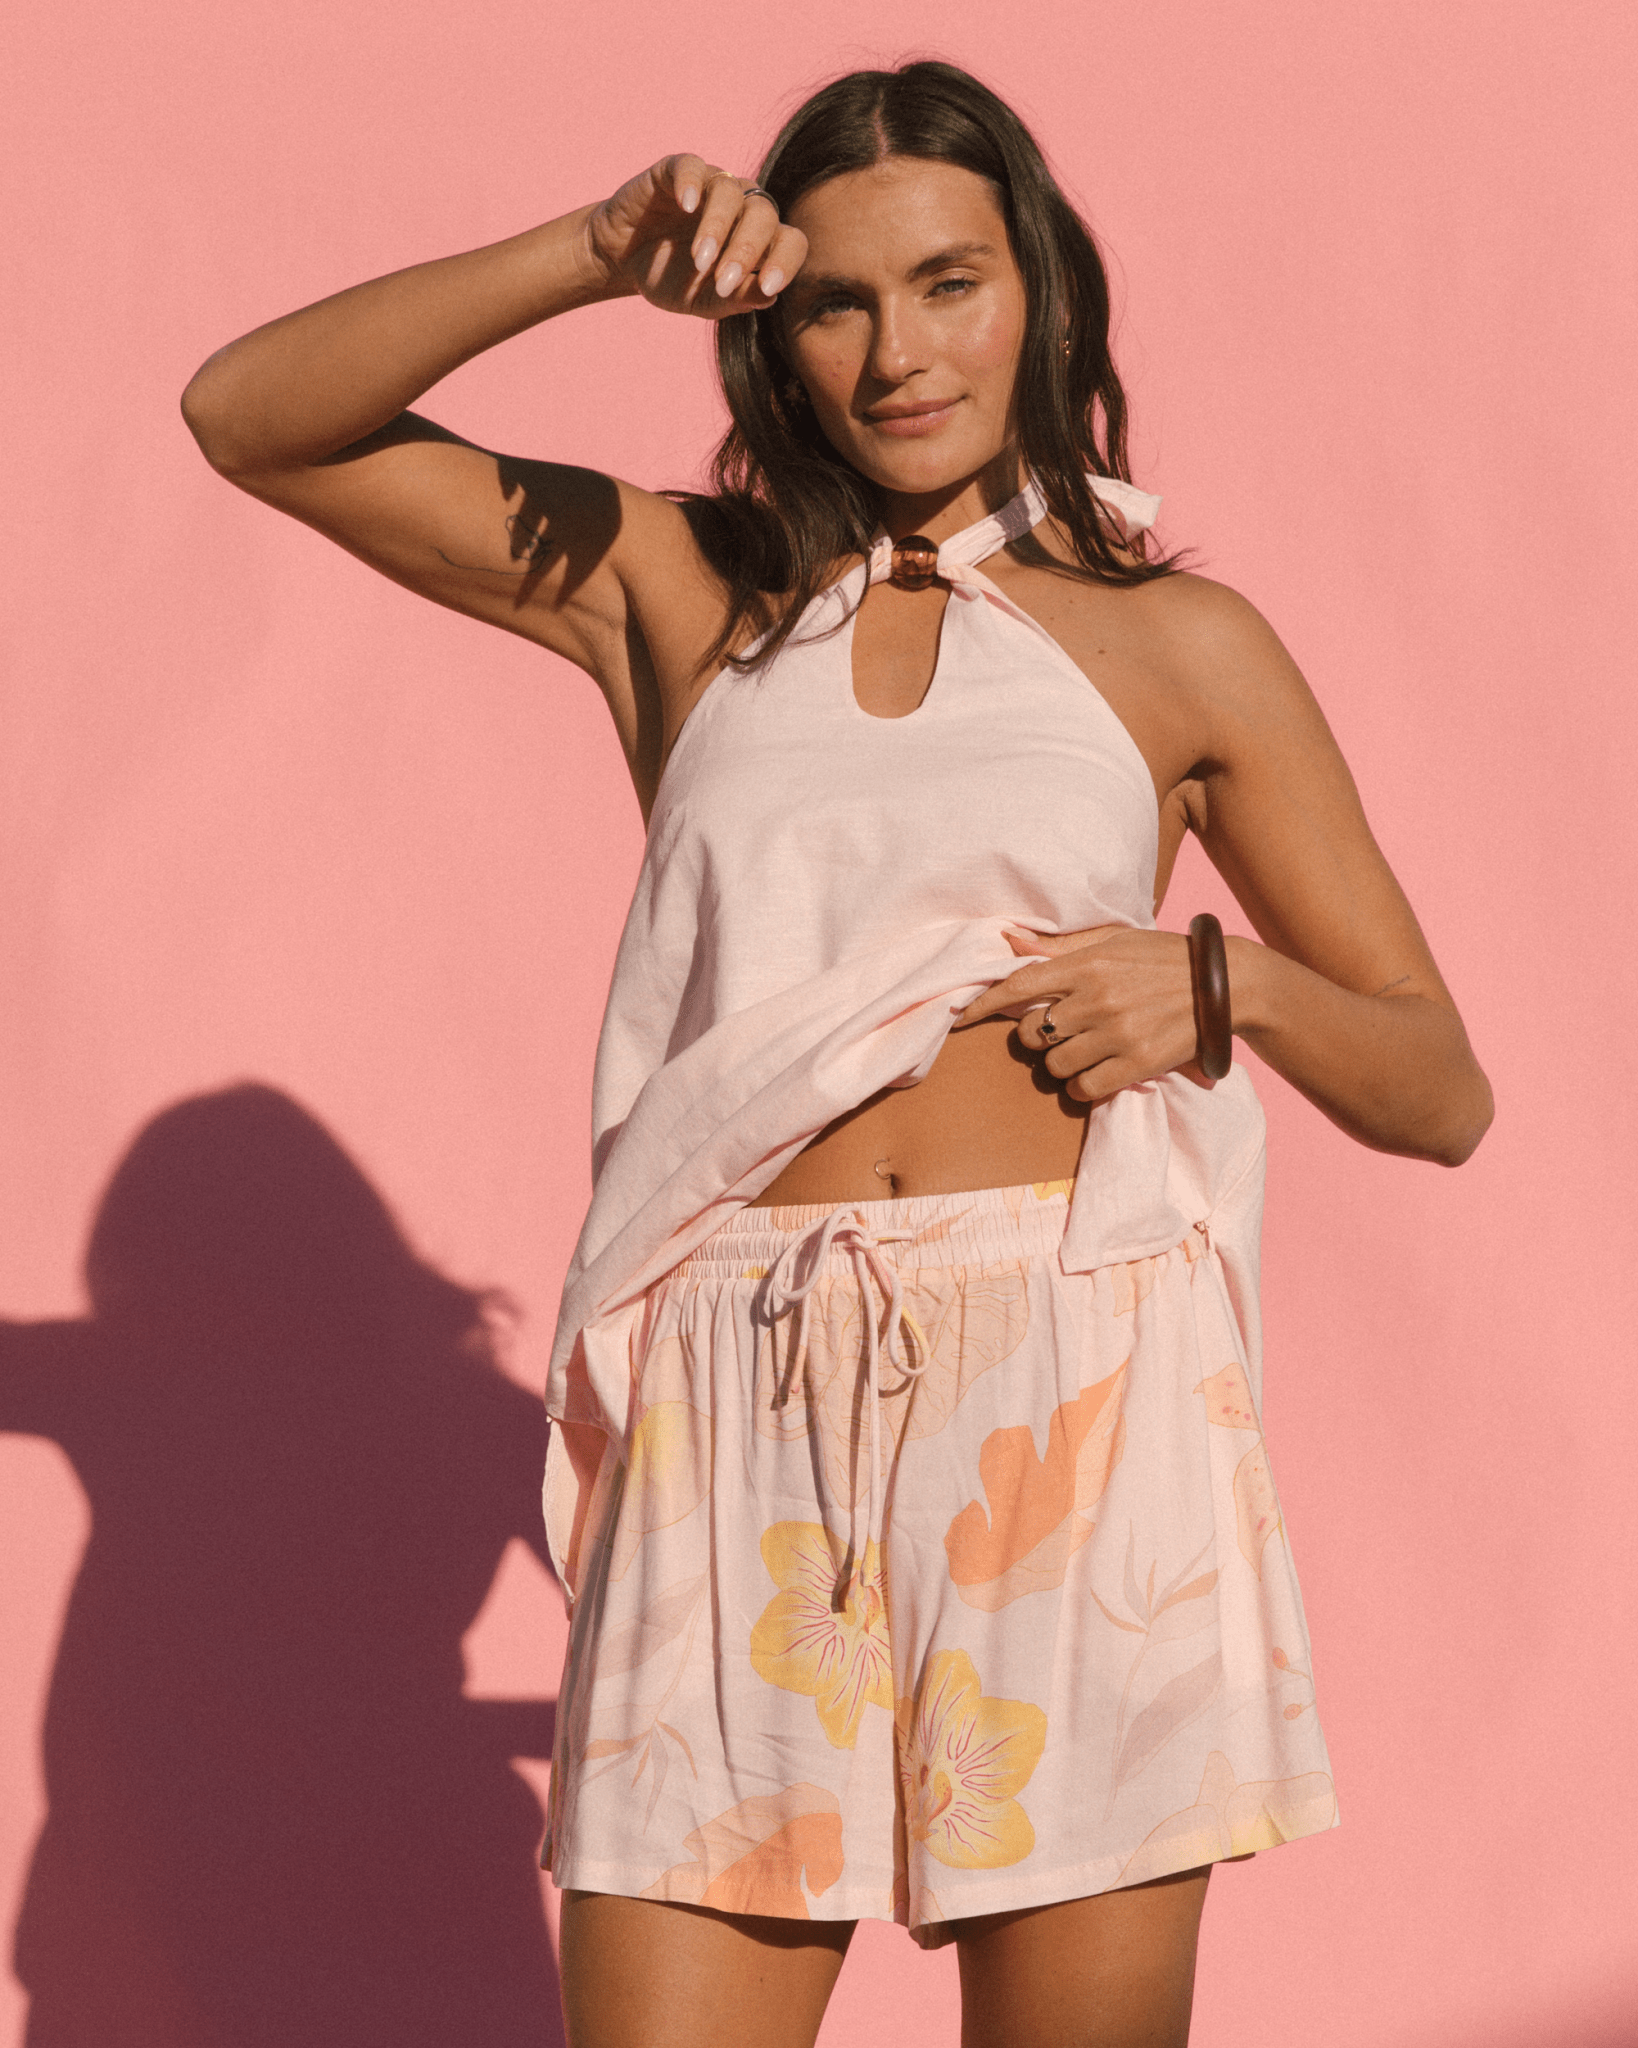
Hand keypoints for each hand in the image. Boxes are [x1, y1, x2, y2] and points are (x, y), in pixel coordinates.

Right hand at [584, 155, 807, 318]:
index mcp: (758, 240)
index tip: (768, 287)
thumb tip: (770, 296)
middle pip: (764, 214)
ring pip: (730, 192)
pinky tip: (686, 206)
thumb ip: (735, 300)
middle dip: (746, 250)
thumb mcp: (702, 300)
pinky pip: (692, 167)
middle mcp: (742, 207)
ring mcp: (711, 184)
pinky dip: (691, 184)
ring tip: (699, 261)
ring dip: (718, 227)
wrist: (624, 261)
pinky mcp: (677, 170)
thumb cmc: (671, 280)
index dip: (785, 262)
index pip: (790, 241)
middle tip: (723, 282)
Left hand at [955, 925, 1215, 1103]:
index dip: (985, 1003)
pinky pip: (1084, 1088)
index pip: (1020, 984)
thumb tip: (1009, 942)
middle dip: (1037, 1037)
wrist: (1225, 982)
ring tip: (1084, 1051)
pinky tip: (1095, 1073)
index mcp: (1089, 963)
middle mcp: (1098, 998)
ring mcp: (1118, 1032)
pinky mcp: (1138, 1063)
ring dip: (1061, 1065)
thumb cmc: (1163, 958)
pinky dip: (1082, 1086)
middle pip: (1033, 1033)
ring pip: (1055, 1066)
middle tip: (1058, 1032)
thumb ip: (1060, 949)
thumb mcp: (1114, 941)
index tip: (961, 1016)